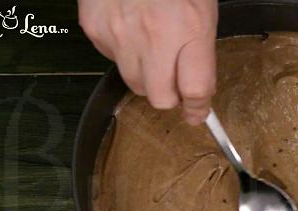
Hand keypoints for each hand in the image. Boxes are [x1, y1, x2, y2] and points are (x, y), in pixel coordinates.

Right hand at [78, 0, 217, 124]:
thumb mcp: (202, 8)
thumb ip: (200, 48)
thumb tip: (196, 88)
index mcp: (190, 26)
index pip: (195, 89)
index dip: (199, 109)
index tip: (199, 113)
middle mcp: (154, 35)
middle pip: (160, 99)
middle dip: (171, 97)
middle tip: (175, 84)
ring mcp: (120, 34)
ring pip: (134, 84)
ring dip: (147, 77)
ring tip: (153, 49)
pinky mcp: (95, 29)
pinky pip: (112, 60)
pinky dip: (124, 54)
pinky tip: (131, 30)